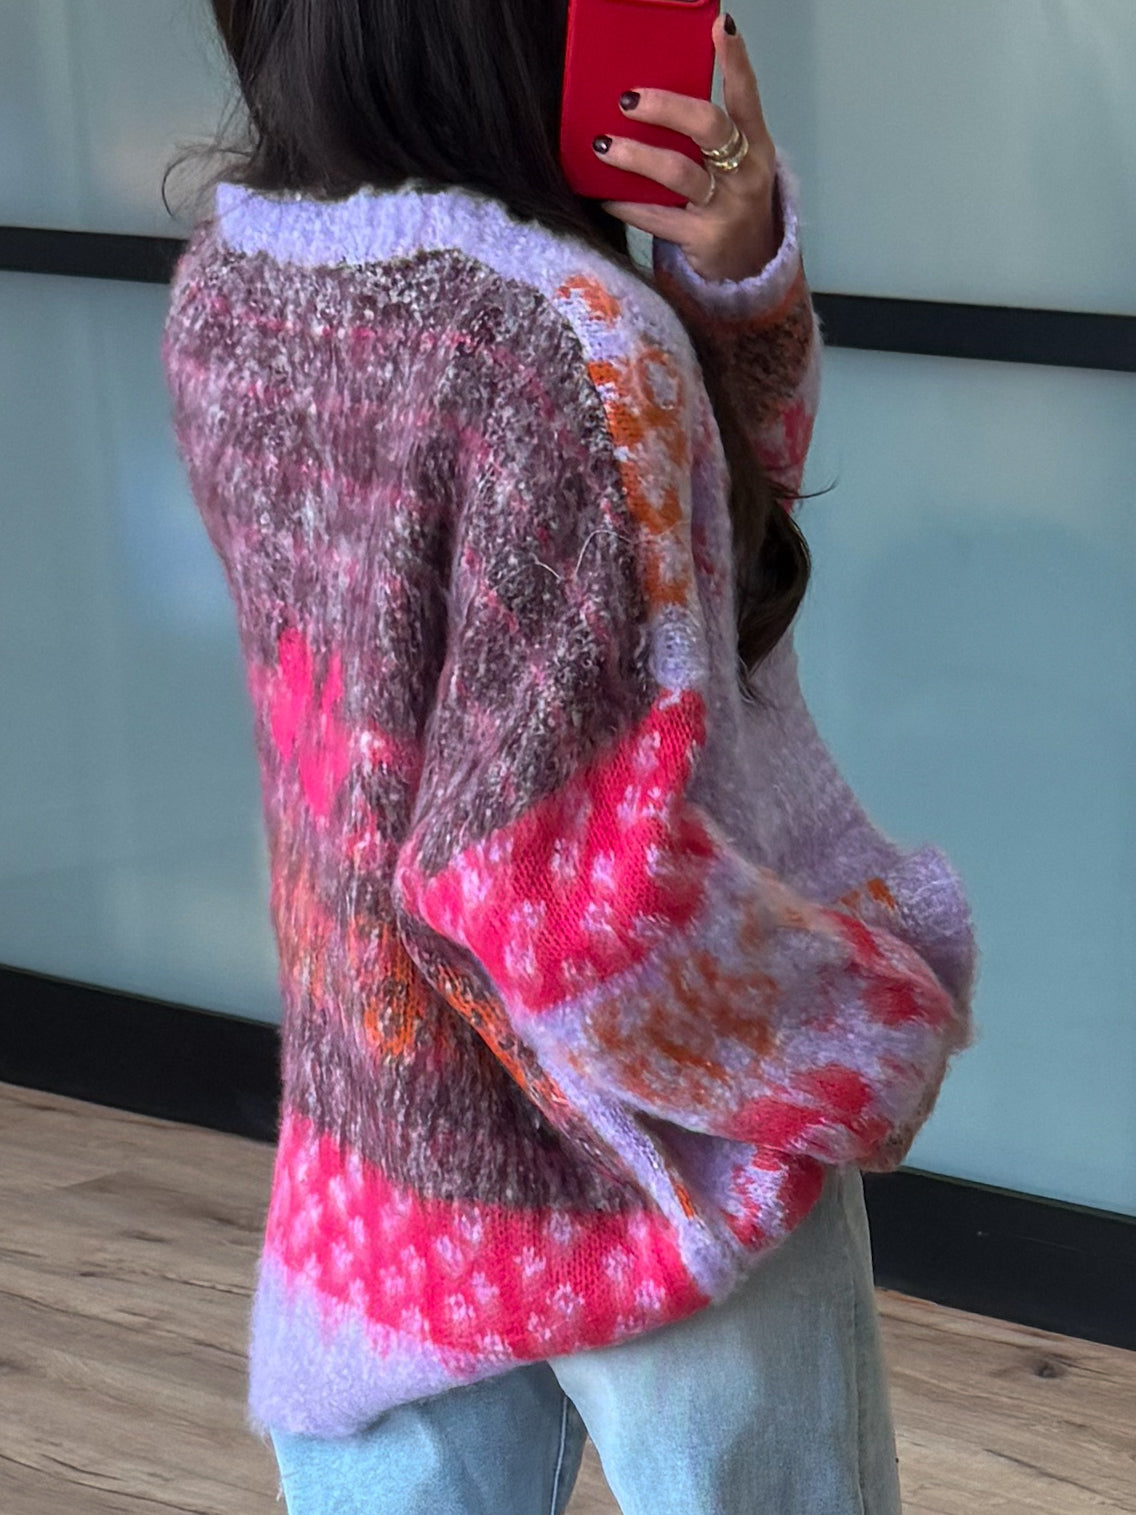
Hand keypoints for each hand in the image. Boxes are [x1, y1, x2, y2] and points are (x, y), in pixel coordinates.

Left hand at [598, 13, 779, 282]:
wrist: (751, 267)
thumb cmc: (732, 202)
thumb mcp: (734, 164)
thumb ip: (705, 135)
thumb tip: (649, 99)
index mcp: (756, 145)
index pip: (746, 96)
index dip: (736, 61)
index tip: (719, 28)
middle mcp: (745, 173)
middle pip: (708, 127)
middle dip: (666, 108)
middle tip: (627, 99)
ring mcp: (726, 208)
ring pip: (679, 172)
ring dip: (637, 156)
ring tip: (604, 145)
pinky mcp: (703, 239)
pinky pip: (658, 218)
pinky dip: (628, 205)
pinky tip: (605, 194)